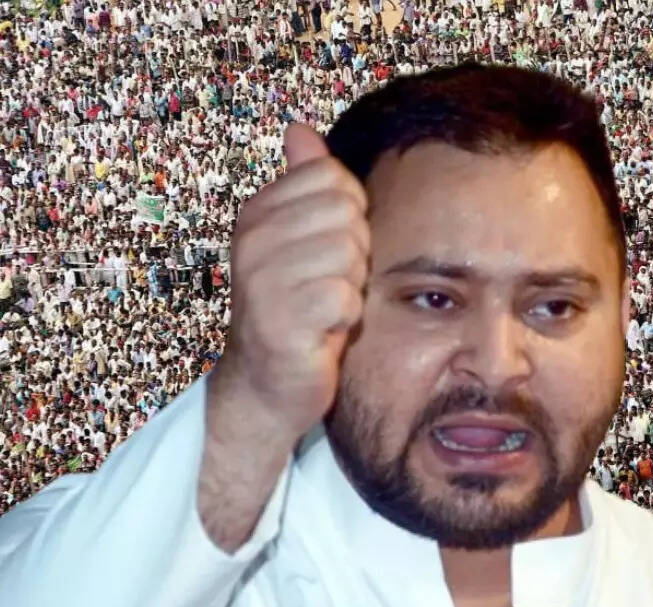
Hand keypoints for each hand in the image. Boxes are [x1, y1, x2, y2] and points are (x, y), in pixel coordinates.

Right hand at [211, 122, 369, 445]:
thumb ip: (301, 182)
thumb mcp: (297, 237)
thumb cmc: (295, 307)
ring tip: (323, 307)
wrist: (267, 384)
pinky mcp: (279, 321)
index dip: (348, 215)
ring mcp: (261, 280)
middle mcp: (252, 241)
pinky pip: (345, 297)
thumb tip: (299, 129)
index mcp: (257, 213)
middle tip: (326, 284)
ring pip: (349, 254)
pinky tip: (322, 331)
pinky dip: (345, 318)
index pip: (333, 177)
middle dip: (353, 252)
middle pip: (346, 213)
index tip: (324, 251)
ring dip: (350, 286)